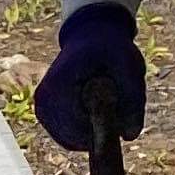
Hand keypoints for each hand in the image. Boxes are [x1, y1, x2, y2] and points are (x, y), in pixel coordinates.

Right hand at [33, 2, 145, 152]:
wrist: (91, 34)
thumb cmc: (110, 48)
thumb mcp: (129, 66)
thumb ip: (133, 99)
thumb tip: (129, 136)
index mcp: (59, 84)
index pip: (79, 127)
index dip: (104, 129)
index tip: (122, 117)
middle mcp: (43, 99)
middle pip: (74, 137)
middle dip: (99, 129)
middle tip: (115, 105)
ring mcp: (41, 107)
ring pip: (71, 140)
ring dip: (92, 130)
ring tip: (103, 103)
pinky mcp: (44, 113)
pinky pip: (66, 135)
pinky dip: (83, 129)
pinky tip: (93, 110)